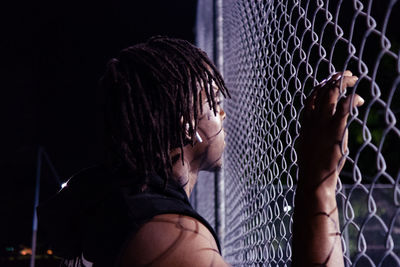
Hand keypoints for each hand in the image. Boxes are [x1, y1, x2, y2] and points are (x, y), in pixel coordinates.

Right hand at [296, 71, 363, 190]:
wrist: (314, 178)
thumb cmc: (311, 166)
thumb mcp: (306, 145)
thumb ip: (310, 133)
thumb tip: (311, 132)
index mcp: (305, 123)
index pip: (311, 97)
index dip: (321, 86)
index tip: (330, 81)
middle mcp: (312, 119)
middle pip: (321, 90)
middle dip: (333, 78)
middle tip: (346, 73)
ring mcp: (323, 123)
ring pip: (331, 93)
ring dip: (343, 82)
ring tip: (353, 78)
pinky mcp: (335, 129)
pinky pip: (344, 107)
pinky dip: (353, 99)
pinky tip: (360, 99)